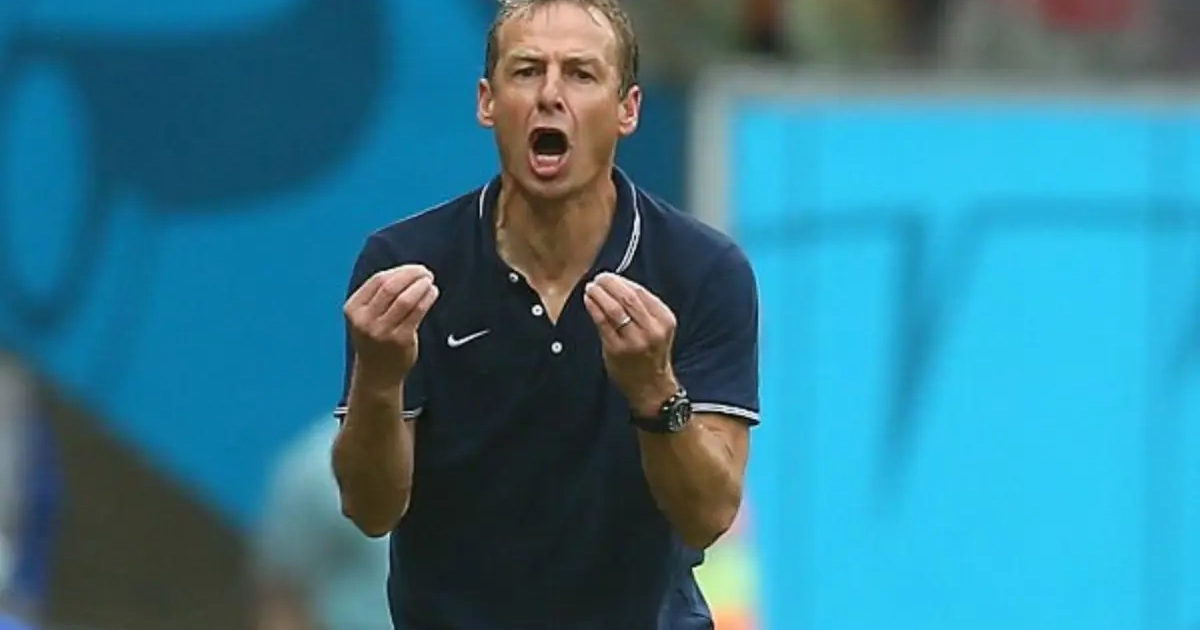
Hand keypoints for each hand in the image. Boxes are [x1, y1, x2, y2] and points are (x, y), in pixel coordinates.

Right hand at [344, 264, 438, 383]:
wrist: (376, 374)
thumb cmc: (374, 340)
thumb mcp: (366, 316)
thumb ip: (379, 295)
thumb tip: (407, 271)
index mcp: (353, 308)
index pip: (378, 280)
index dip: (399, 270)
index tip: (414, 268)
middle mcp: (365, 320)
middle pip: (391, 287)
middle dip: (411, 275)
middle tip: (425, 272)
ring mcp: (382, 331)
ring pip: (405, 299)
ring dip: (421, 286)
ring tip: (429, 281)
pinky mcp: (400, 340)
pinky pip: (417, 312)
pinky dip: (427, 298)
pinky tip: (432, 293)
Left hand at [583, 273, 678, 416]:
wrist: (651, 387)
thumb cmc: (650, 355)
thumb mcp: (657, 329)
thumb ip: (643, 309)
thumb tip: (617, 284)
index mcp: (664, 320)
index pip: (641, 292)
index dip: (622, 281)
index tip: (610, 277)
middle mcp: (652, 329)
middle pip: (627, 297)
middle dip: (610, 284)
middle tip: (599, 278)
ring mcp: (634, 341)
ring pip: (614, 308)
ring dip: (600, 294)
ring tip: (591, 287)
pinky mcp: (617, 350)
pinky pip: (602, 323)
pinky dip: (593, 308)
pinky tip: (588, 300)